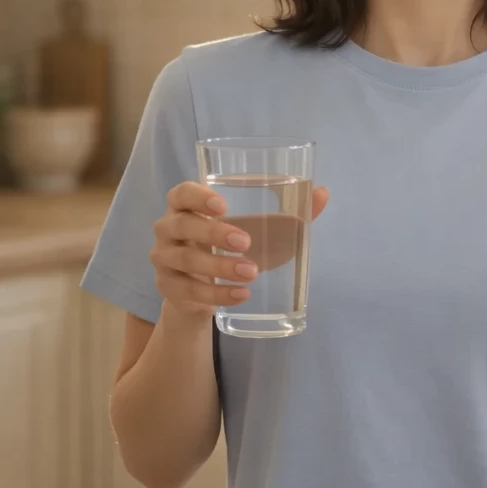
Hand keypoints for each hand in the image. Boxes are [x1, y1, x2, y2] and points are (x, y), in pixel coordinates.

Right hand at [150, 181, 329, 321]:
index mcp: (184, 206)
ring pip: (185, 261)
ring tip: (251, 273)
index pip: (180, 193)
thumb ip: (289, 211)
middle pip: (181, 226)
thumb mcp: (256, 228)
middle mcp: (168, 229)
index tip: (223, 205)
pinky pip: (189, 292)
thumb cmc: (228, 246)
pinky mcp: (169, 288)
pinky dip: (216, 294)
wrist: (200, 291)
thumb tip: (322, 193)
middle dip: (213, 234)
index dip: (197, 197)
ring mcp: (164, 260)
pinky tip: (240, 295)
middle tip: (246, 242)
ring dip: (218, 268)